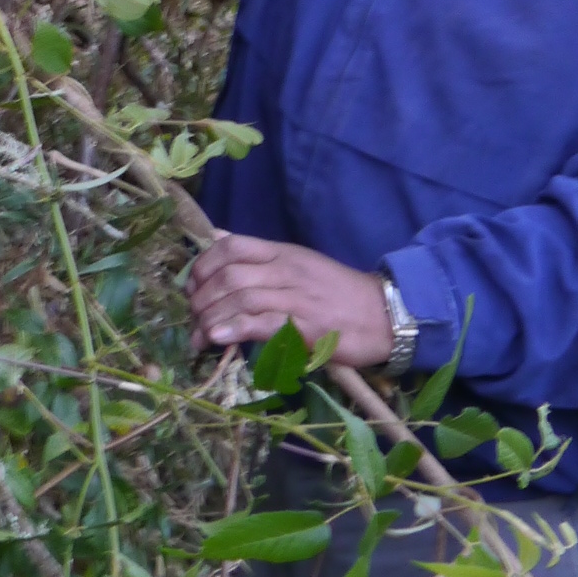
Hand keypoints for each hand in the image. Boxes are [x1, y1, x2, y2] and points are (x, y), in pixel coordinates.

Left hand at [187, 234, 394, 370]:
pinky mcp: (304, 327)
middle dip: (201, 298)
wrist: (385, 315)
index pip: (232, 247)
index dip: (203, 265)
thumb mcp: (300, 262)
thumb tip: (219, 237)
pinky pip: (260, 323)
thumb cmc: (340, 293)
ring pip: (239, 299)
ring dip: (211, 318)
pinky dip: (233, 329)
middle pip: (229, 275)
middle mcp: (286, 271)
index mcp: (284, 254)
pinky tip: (216, 339)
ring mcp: (295, 298)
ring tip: (199, 336)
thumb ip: (260, 255)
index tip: (192, 286)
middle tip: (193, 317)